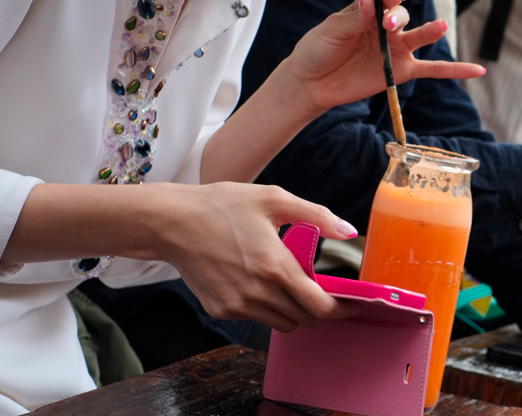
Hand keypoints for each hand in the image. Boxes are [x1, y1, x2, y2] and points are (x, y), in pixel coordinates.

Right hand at [156, 182, 359, 331]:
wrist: (171, 222)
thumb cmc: (223, 205)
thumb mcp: (274, 199)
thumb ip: (317, 216)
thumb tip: (349, 232)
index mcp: (276, 267)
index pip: (320, 307)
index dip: (341, 310)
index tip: (351, 305)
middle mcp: (258, 293)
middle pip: (305, 319)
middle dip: (319, 309)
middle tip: (323, 291)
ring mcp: (237, 305)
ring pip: (282, 323)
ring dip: (293, 309)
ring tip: (288, 283)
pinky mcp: (220, 310)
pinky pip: (256, 318)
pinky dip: (266, 307)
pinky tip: (258, 282)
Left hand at [281, 0, 483, 113]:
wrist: (313, 82)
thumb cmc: (318, 49)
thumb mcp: (332, 30)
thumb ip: (354, 17)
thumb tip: (370, 0)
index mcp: (368, 10)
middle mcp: (386, 27)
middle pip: (402, 15)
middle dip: (398, 17)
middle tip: (389, 24)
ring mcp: (397, 49)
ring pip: (419, 37)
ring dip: (430, 31)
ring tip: (440, 27)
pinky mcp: (403, 71)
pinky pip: (433, 69)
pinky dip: (455, 70)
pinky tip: (477, 70)